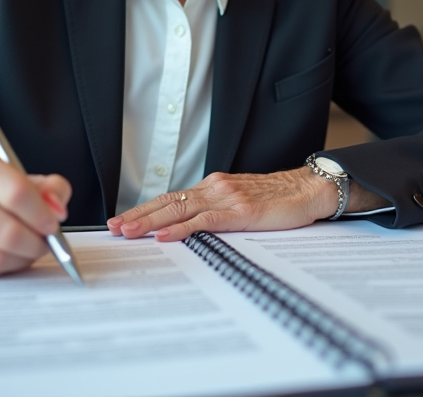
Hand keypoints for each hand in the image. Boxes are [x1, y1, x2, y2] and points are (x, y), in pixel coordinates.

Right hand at [0, 148, 71, 277]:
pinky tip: (2, 255)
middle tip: (45, 244)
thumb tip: (56, 208)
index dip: (42, 214)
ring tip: (26, 250)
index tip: (54, 225)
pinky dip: (0, 268)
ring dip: (20, 259)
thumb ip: (48, 188)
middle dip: (36, 243)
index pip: (16, 193)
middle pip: (7, 231)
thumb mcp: (15, 176)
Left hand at [106, 168, 338, 240]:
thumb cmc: (279, 199)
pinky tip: (165, 236)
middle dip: (138, 216)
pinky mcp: (240, 211)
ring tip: (128, 231)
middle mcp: (215, 188)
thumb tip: (192, 227)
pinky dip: (181, 228)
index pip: (171, 198)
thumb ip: (218, 212)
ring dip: (150, 222)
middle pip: (168, 202)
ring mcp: (226, 197)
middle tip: (113, 228)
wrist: (309, 190)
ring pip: (180, 209)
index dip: (145, 209)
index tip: (123, 220)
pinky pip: (204, 220)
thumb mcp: (242, 203)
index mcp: (214, 187)